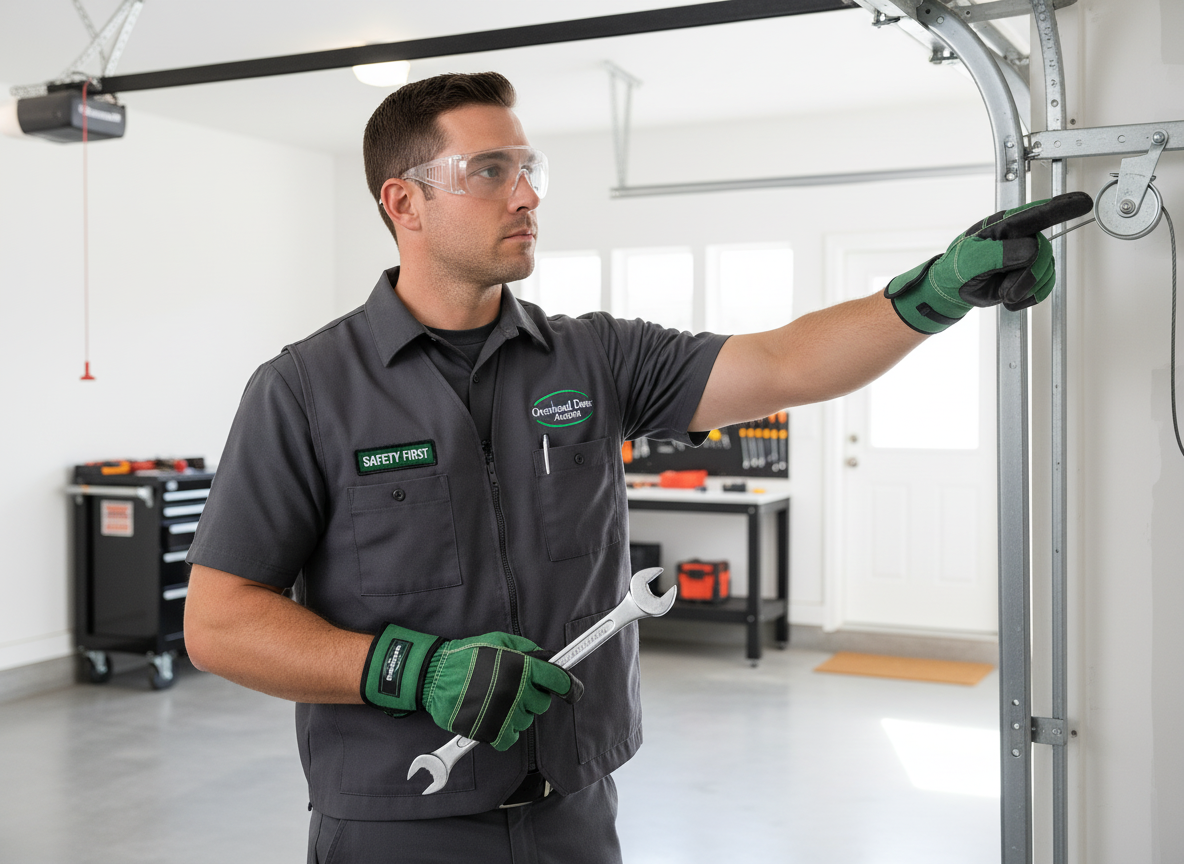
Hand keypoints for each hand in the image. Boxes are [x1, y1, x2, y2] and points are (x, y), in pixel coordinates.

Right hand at [361, 624, 581, 750]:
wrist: (435, 675)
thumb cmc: (467, 655)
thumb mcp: (500, 641)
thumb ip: (527, 649)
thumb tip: (547, 659)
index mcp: (521, 667)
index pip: (558, 681)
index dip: (569, 687)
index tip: (572, 691)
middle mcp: (516, 691)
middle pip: (542, 703)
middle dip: (533, 695)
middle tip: (513, 688)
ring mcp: (503, 713)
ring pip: (526, 721)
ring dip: (517, 712)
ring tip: (496, 699)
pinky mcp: (489, 731)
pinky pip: (510, 738)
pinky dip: (504, 731)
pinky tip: (494, 718)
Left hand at [885, 191, 1093, 333]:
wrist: (951, 290)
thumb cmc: (956, 268)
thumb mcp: (971, 259)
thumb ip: (1000, 253)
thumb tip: (1029, 250)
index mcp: (1006, 226)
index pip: (1039, 214)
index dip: (1063, 207)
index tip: (1084, 201)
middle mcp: (1020, 239)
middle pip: (1044, 253)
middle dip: (1028, 276)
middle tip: (1006, 289)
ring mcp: (1026, 257)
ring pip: (1046, 272)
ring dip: (1024, 288)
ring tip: (1002, 291)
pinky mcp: (1028, 275)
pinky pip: (1043, 288)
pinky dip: (1027, 298)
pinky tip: (1009, 296)